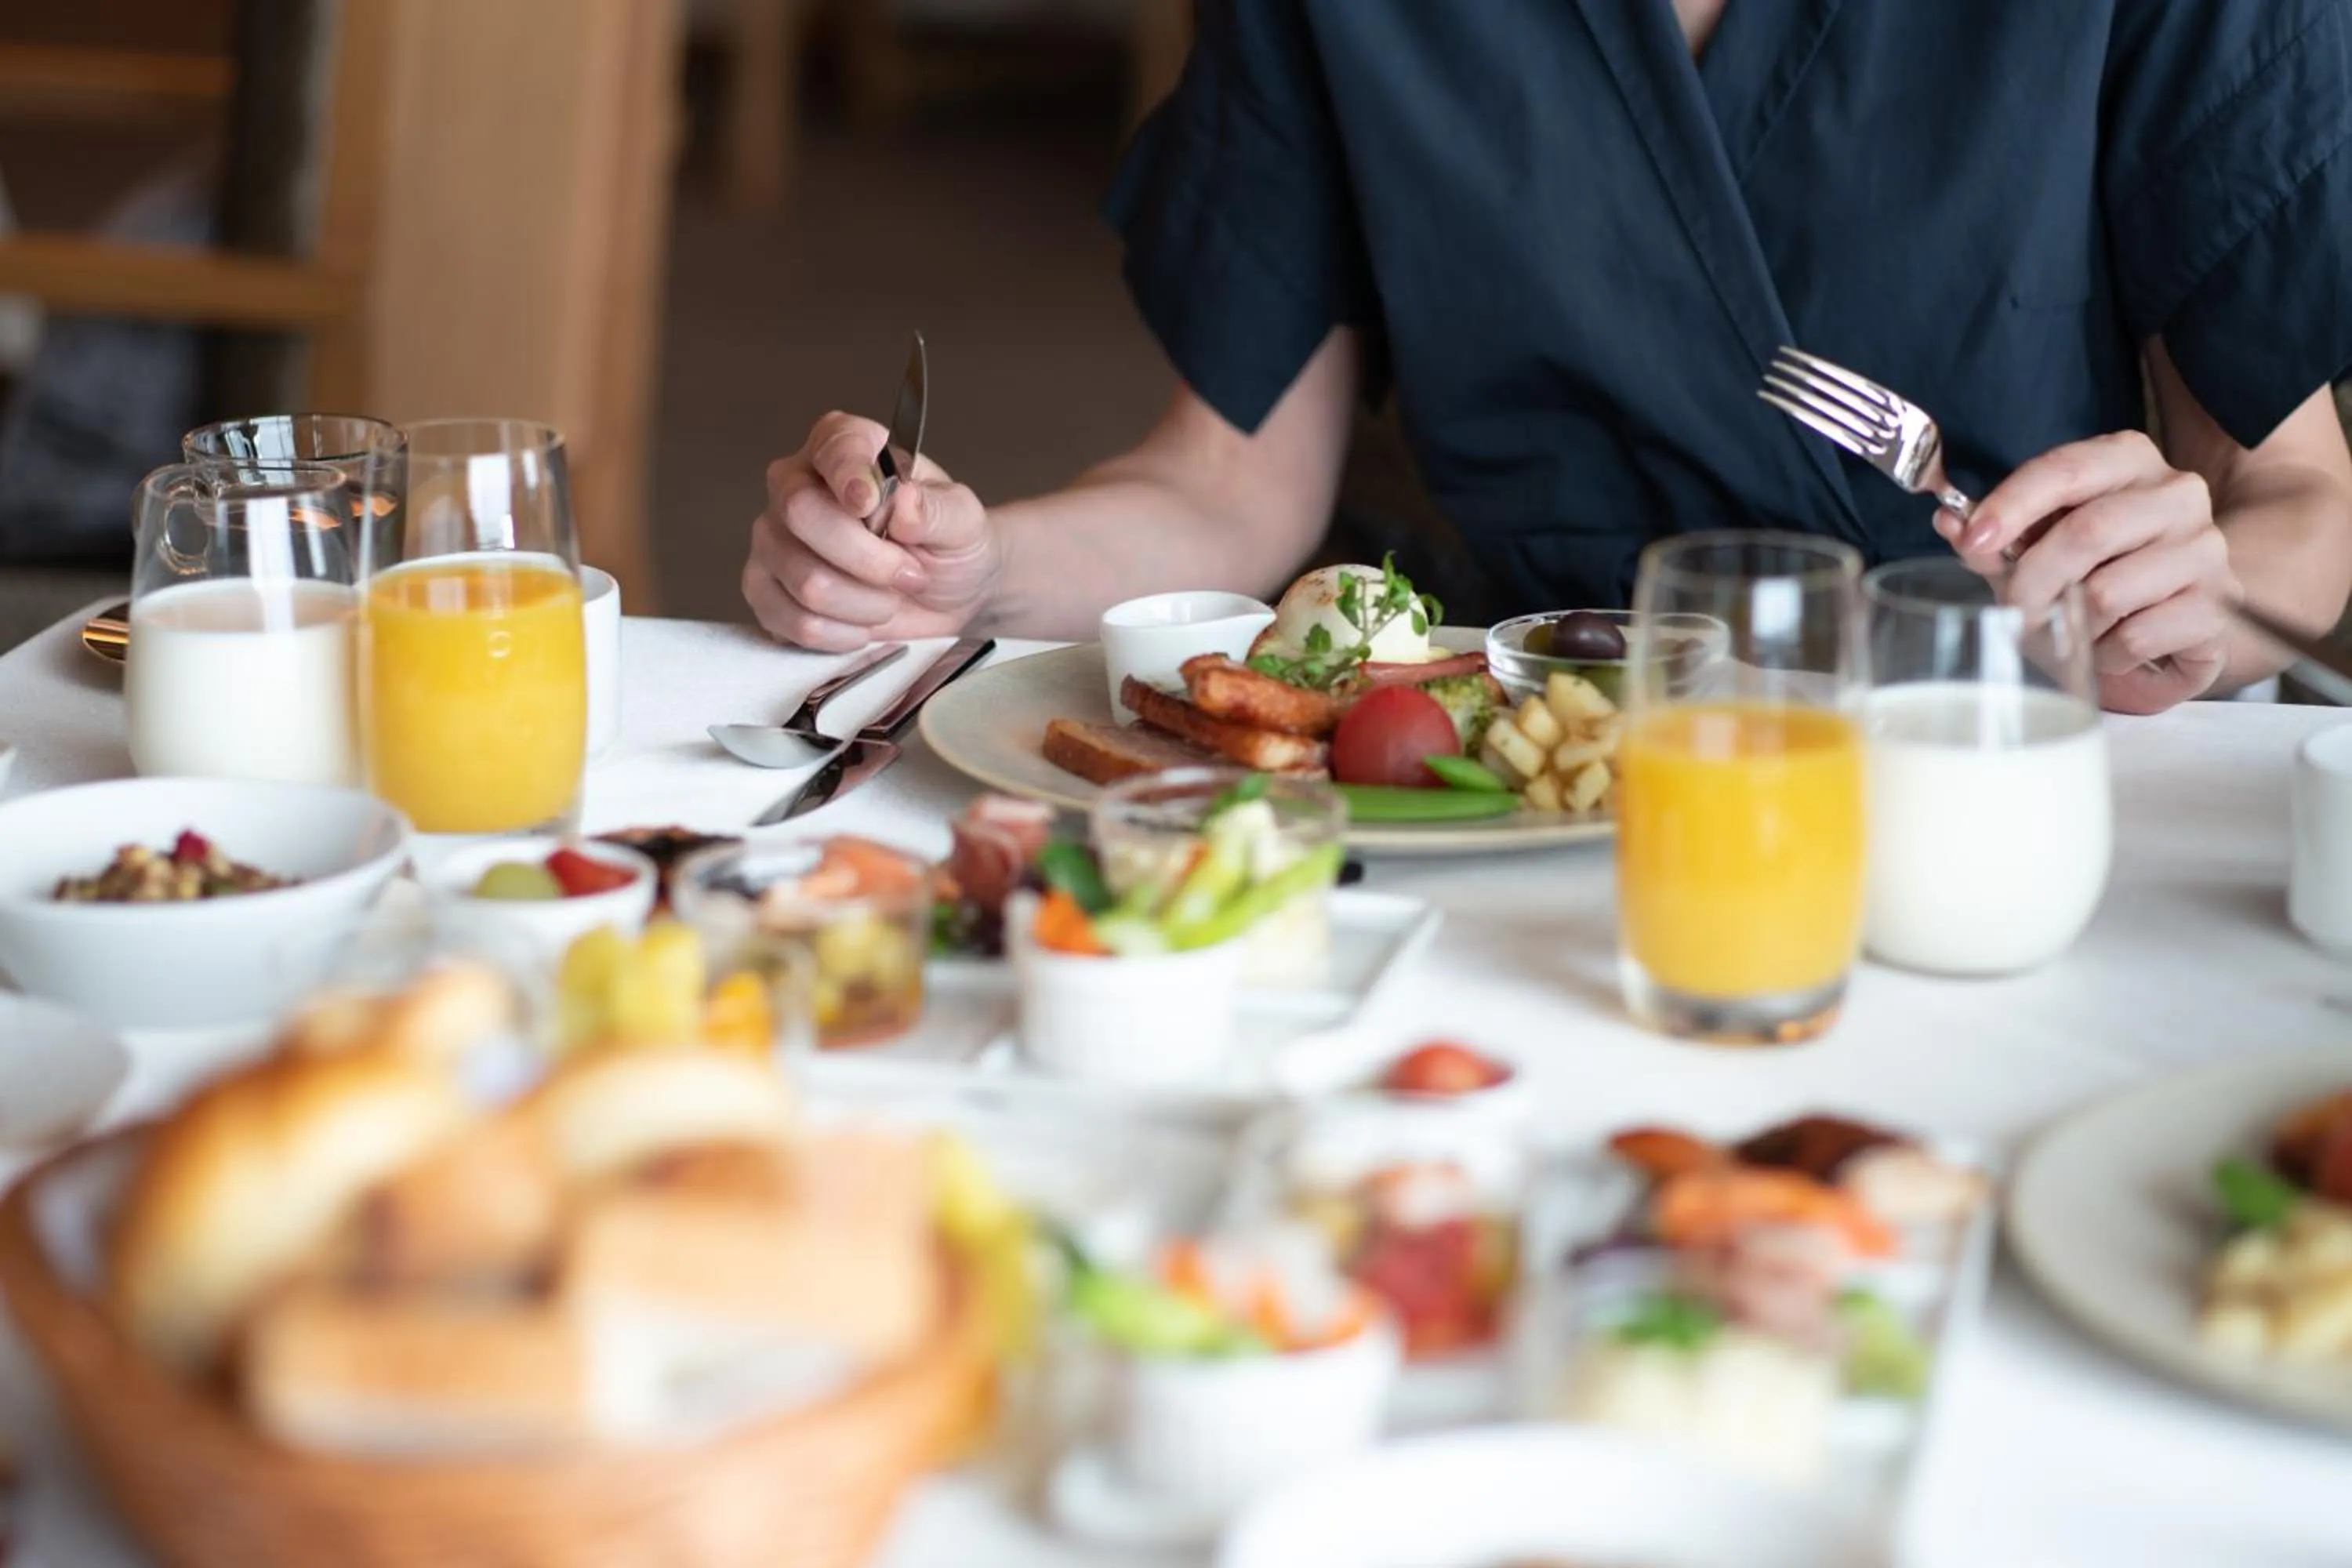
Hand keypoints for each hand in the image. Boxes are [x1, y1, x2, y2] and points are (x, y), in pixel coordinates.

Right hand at [742, 412, 1002, 649]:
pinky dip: (841, 634)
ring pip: (805, 579)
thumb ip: (939, 510)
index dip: (849, 475)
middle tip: (909, 574)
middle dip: (868, 559)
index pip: (832, 446)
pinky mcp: (765, 591)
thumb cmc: (949, 546)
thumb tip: (903, 504)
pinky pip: (794, 621)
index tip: (871, 504)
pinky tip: (863, 624)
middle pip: (801, 513)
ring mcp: (773, 539)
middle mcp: (796, 485)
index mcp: (845, 447)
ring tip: (889, 599)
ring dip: (864, 604)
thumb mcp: (964, 522)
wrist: (947, 596)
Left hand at [1942, 431, 2240, 714]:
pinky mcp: (2220, 605)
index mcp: (2128, 460)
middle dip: (2033, 581)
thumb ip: (1996, 539)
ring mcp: (2206, 548)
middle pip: (2087, 531)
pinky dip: (2107, 654)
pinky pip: (2138, 636)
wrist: (2176, 622)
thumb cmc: (2097, 576)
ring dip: (2071, 625)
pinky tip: (2110, 649)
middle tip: (2014, 610)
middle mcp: (2177, 493)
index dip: (2011, 506)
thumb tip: (1950, 522)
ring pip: (2108, 592)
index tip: (1973, 541)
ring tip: (2072, 631)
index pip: (2064, 469)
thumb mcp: (2037, 553)